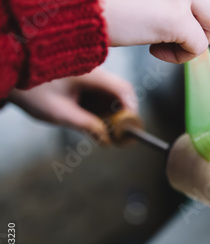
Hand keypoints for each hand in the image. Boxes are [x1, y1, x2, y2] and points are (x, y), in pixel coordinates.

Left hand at [9, 68, 137, 145]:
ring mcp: (88, 72)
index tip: (129, 128)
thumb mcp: (60, 113)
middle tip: (115, 134)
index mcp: (90, 74)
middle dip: (120, 115)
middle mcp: (93, 69)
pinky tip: (90, 118)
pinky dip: (99, 106)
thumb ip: (87, 126)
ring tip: (101, 129)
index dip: (131, 110)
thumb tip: (107, 139)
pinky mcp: (83, 76)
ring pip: (110, 93)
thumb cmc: (31, 90)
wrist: (11, 72)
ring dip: (110, 112)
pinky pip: (99, 91)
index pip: (123, 89)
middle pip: (120, 92)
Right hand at [102, 0, 209, 63]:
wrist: (76, 4)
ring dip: (195, 39)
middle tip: (173, 27)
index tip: (177, 14)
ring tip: (165, 39)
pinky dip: (179, 57)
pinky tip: (154, 50)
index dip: (201, 4)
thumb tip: (197, 9)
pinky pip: (199, 47)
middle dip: (202, 20)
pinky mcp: (175, 17)